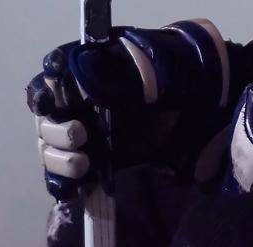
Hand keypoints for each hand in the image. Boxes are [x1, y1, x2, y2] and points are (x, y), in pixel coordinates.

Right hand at [25, 20, 232, 199]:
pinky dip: (63, 184)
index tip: (48, 100)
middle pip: (45, 116)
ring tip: (83, 163)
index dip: (44, 89)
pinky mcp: (95, 161)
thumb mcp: (154, 66)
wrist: (208, 108)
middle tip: (79, 134)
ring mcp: (86, 132)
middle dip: (55, 129)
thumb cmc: (180, 75)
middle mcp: (80, 99)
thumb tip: (83, 79)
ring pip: (50, 147)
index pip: (51, 76)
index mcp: (88, 67)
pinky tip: (75, 188)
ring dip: (58, 158)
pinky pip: (64, 176)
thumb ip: (119, 72)